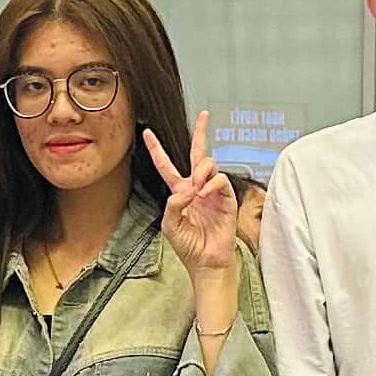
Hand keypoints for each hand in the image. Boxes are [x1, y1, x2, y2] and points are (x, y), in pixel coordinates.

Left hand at [141, 109, 239, 283]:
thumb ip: (172, 204)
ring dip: (200, 173)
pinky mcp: (227, 198)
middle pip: (198, 154)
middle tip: (204, 115)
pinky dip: (211, 185)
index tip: (148, 133)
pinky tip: (205, 195)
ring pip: (208, 164)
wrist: (206, 261)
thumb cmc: (188, 245)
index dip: (157, 149)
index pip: (167, 166)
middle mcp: (197, 187)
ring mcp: (213, 191)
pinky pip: (219, 180)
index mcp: (180, 192)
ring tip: (197, 190)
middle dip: (201, 133)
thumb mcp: (170, 224)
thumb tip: (186, 188)